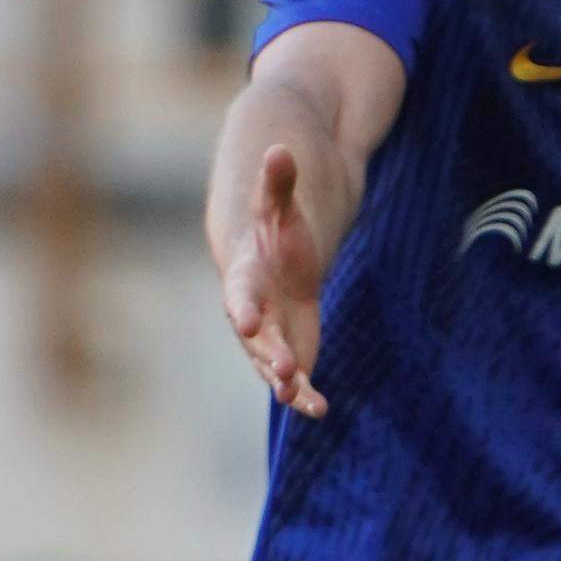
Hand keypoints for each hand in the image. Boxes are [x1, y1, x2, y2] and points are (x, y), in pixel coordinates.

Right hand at [223, 140, 328, 417]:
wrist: (274, 256)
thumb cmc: (276, 227)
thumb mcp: (280, 204)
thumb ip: (278, 183)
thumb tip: (279, 149)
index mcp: (245, 277)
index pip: (240, 295)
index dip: (242, 308)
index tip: (246, 323)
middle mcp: (252, 313)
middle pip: (257, 339)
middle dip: (270, 355)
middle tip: (285, 372)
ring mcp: (269, 336)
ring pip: (273, 365)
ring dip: (286, 383)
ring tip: (300, 399)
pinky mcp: (290, 350)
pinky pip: (295, 379)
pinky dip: (306, 395)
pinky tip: (321, 411)